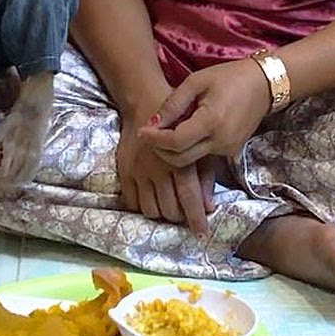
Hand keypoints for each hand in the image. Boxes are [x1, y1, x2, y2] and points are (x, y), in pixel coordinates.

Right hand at [116, 104, 216, 237]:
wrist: (145, 102)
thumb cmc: (180, 121)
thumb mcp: (199, 143)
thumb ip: (206, 175)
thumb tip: (209, 206)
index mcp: (180, 162)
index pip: (189, 199)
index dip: (196, 219)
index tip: (202, 233)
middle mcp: (158, 169)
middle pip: (169, 210)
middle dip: (179, 217)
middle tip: (184, 214)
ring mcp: (139, 171)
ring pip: (150, 210)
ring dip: (162, 214)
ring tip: (168, 208)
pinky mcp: (125, 171)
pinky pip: (133, 202)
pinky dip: (144, 207)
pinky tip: (153, 200)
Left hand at [138, 59, 271, 168]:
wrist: (264, 85)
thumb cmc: (229, 77)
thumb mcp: (196, 81)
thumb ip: (173, 103)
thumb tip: (152, 123)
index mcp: (211, 122)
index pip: (175, 141)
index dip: (155, 139)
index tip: (141, 131)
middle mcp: (220, 141)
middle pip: (180, 159)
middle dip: (160, 150)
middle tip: (150, 135)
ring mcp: (228, 149)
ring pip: (191, 161)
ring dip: (174, 151)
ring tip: (166, 132)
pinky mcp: (231, 152)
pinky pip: (203, 157)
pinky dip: (189, 149)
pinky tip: (184, 134)